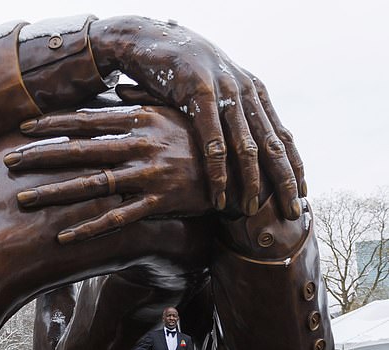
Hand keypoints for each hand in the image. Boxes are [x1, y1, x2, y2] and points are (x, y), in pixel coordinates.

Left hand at [6, 106, 211, 243]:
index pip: (86, 119)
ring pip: (91, 184)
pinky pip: (117, 218)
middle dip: (40, 155)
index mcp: (140, 120)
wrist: (239, 170)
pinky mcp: (157, 203)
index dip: (52, 124)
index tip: (22, 127)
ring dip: (54, 192)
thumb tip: (118, 87)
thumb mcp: (175, 111)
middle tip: (7, 160)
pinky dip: (89, 227)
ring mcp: (147, 176)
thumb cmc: (203, 138)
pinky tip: (62, 235)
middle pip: (79, 150)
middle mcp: (139, 146)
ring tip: (22, 198)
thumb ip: (143, 100)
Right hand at [88, 16, 304, 219]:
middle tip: (291, 212)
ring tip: (250, 210)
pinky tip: (220, 194)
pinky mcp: (199, 93)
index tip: (300, 195)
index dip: (294, 167)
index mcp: (254, 92)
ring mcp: (225, 90)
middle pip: (274, 145)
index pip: (282, 136)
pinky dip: (218, 171)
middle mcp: (246, 91)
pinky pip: (213, 141)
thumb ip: (227, 114)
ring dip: (251, 182)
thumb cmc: (178, 72)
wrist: (148, 39)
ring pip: (247, 146)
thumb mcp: (211, 91)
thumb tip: (236, 148)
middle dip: (285, 181)